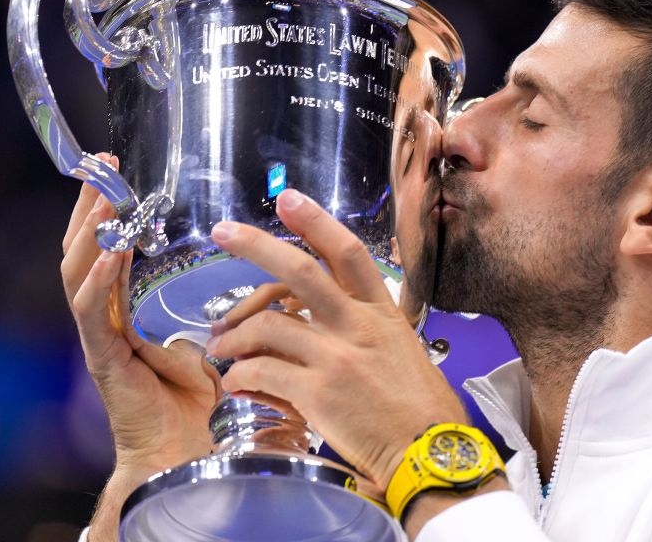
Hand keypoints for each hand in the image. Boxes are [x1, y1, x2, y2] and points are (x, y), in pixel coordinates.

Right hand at [60, 154, 219, 480]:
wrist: (189, 459)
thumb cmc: (208, 407)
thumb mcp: (220, 343)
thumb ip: (231, 311)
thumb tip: (271, 279)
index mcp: (128, 313)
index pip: (108, 249)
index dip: (108, 211)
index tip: (115, 168)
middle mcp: (107, 320)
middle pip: (84, 251)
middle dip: (90, 206)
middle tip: (100, 164)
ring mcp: (101, 339)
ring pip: (79, 274)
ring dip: (91, 232)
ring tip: (105, 197)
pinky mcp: (103, 360)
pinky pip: (93, 314)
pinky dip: (100, 282)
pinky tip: (111, 256)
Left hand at [206, 188, 468, 492]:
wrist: (430, 452)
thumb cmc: (421, 409)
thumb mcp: (402, 350)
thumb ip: (366, 330)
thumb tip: (326, 324)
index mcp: (381, 312)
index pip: (347, 252)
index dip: (315, 221)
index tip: (289, 199)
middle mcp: (357, 325)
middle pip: (298, 271)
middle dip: (255, 245)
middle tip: (222, 231)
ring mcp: (336, 356)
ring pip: (268, 325)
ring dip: (235, 334)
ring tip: (220, 347)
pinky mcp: (317, 392)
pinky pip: (262, 371)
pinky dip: (241, 374)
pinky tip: (237, 382)